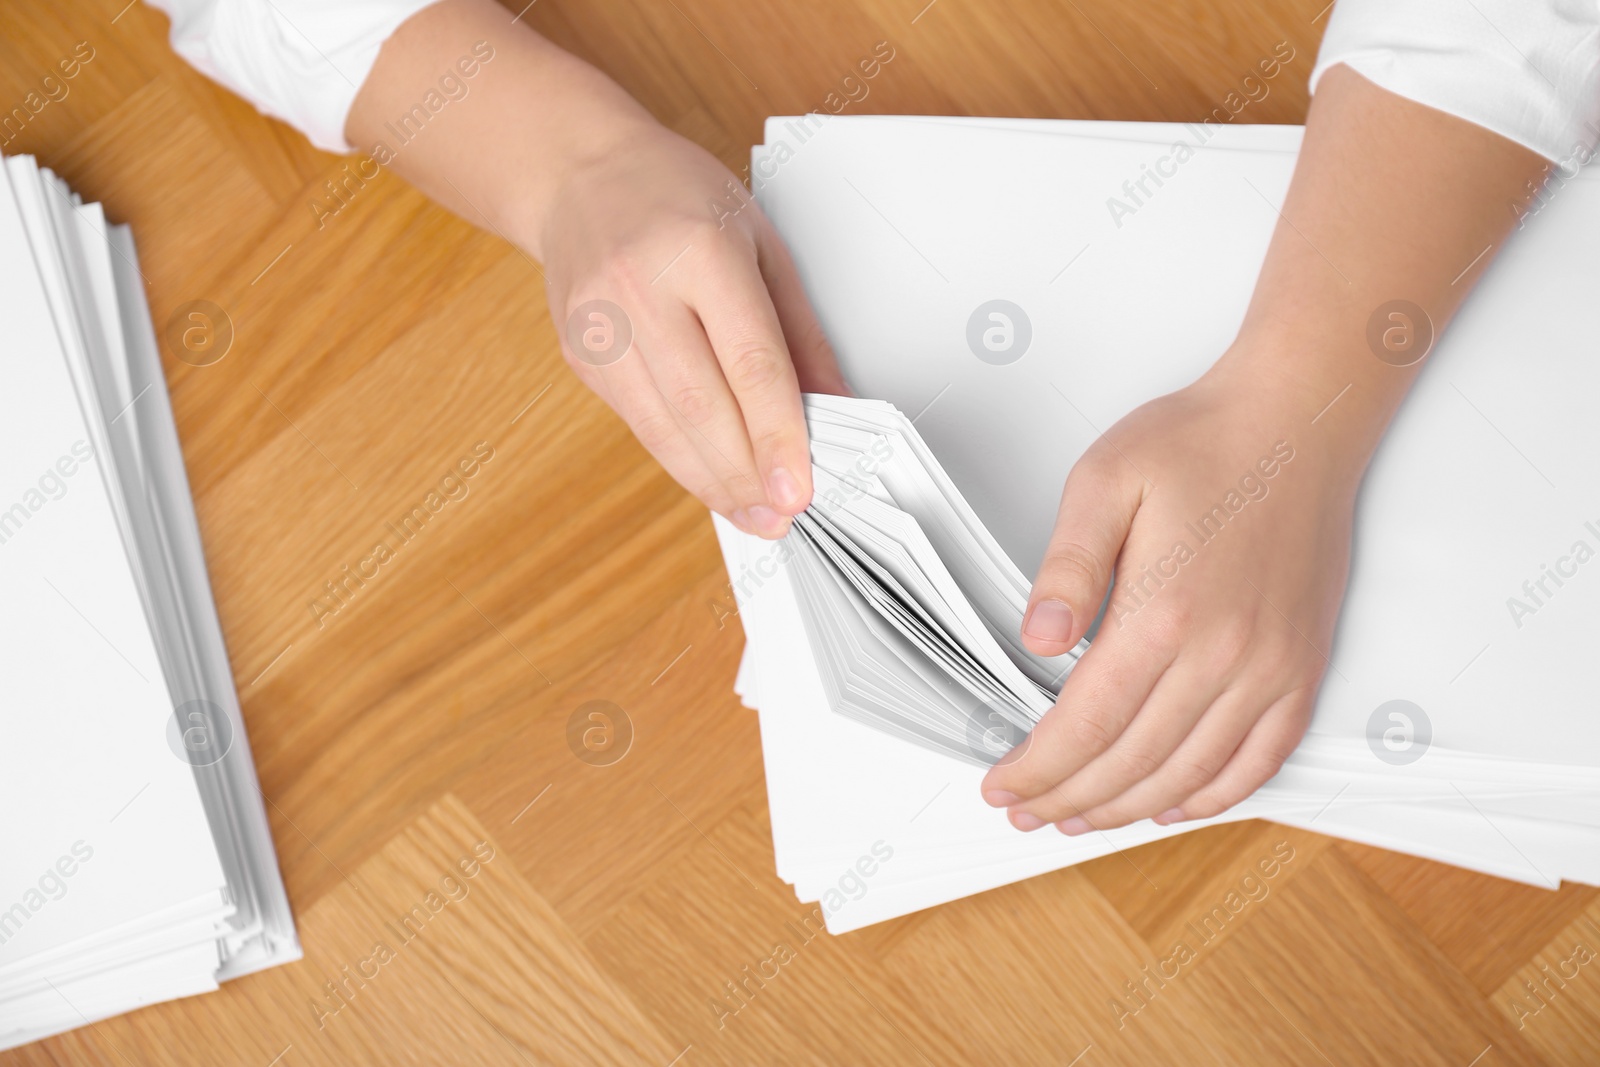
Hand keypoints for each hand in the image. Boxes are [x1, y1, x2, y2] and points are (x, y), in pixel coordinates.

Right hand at [536, 120, 846, 538]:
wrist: (577, 174)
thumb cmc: (678, 197)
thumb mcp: (761, 241)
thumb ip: (799, 329)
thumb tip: (835, 404)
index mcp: (700, 251)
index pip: (750, 362)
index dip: (777, 435)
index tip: (800, 486)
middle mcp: (642, 288)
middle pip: (702, 405)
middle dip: (746, 473)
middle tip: (782, 514)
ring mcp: (601, 324)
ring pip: (661, 426)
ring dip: (711, 481)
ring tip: (752, 514)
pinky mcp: (580, 354)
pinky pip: (636, 421)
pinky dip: (677, 457)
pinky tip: (710, 478)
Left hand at [980, 360, 1359, 831]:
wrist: (1297, 422)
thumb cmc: (1200, 445)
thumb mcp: (1104, 481)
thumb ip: (1067, 566)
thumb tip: (1040, 640)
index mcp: (1162, 611)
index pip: (1085, 724)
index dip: (1038, 768)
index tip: (1003, 786)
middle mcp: (1223, 653)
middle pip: (1131, 761)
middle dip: (1068, 798)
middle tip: (1027, 810)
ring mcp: (1271, 668)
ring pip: (1190, 774)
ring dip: (1129, 808)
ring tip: (1081, 817)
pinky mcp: (1302, 668)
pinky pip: (1260, 761)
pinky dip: (1211, 796)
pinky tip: (1172, 805)